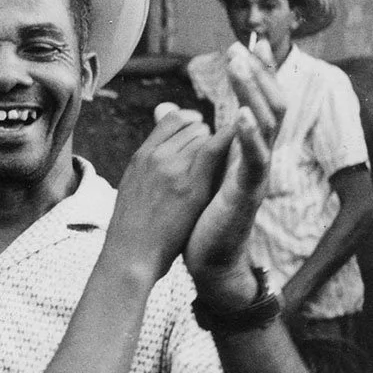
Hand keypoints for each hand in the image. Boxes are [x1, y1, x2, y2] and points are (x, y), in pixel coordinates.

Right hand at [107, 105, 229, 279]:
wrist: (130, 254)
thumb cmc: (133, 229)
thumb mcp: (132, 187)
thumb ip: (148, 165)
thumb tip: (159, 157)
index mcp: (140, 156)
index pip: (170, 119)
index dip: (190, 122)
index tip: (200, 133)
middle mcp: (155, 156)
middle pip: (191, 125)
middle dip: (206, 136)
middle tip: (212, 157)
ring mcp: (172, 167)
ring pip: (204, 135)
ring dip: (216, 145)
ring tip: (218, 167)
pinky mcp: (190, 184)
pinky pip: (213, 149)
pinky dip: (229, 139)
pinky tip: (241, 138)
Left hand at [183, 53, 285, 308]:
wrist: (209, 258)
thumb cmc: (199, 215)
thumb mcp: (190, 168)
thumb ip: (184, 137)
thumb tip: (169, 109)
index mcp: (242, 148)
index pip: (255, 100)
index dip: (254, 73)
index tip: (245, 43)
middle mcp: (255, 157)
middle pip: (269, 104)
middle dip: (256, 73)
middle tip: (240, 45)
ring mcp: (255, 174)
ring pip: (267, 124)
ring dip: (254, 93)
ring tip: (241, 66)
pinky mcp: (247, 192)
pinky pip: (255, 160)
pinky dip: (251, 137)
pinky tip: (244, 116)